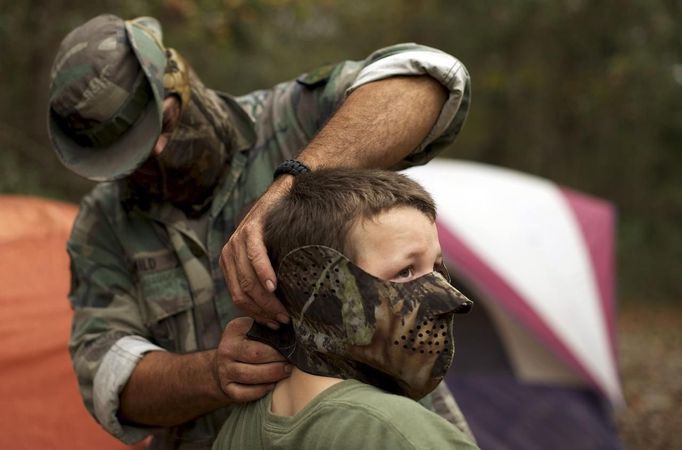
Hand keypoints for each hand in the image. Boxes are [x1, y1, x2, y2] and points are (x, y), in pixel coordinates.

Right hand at [213, 317, 290, 402]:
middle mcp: (226, 349)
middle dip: (277, 359)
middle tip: (293, 360)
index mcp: (234, 329)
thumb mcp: (254, 328)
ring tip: (287, 371)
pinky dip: (261, 390)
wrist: (224, 365)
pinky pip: (244, 393)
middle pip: (255, 355)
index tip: (292, 344)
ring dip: (272, 374)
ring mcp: (224, 370)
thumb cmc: (248, 344)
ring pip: (249, 375)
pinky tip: (272, 385)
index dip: (277, 342)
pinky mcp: (227, 388)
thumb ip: (268, 324)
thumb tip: (288, 325)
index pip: (258, 333)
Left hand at [220, 176, 292, 326]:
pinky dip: (264, 273)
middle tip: (282, 321)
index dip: (256, 315)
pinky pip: (255, 257)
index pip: (238, 298)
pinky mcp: (250, 229)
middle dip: (263, 311)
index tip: (274, 324)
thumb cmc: (279, 230)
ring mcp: (237, 241)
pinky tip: (274, 286)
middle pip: (242, 293)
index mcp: (230, 263)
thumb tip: (276, 309)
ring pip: (247, 280)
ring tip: (283, 311)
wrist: (283, 194)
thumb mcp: (266, 255)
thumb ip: (262, 276)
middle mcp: (229, 253)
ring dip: (266, 300)